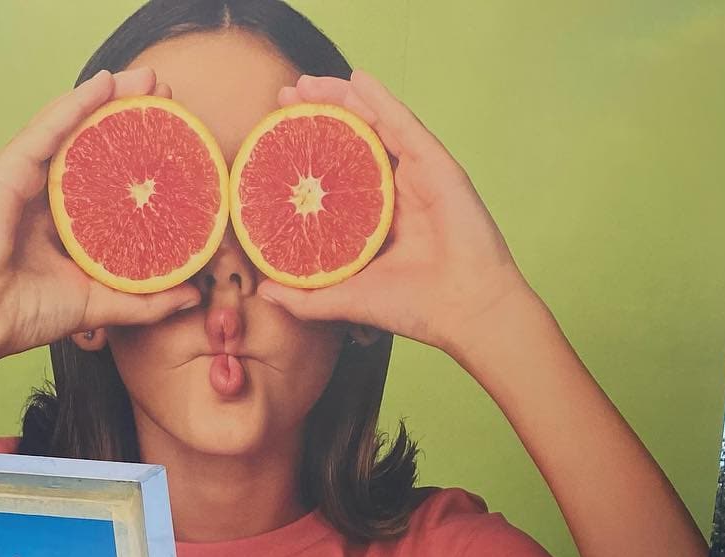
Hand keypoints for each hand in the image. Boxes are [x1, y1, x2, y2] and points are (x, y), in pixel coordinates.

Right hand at [0, 67, 200, 363]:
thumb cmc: (24, 315)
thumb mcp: (98, 305)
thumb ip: (144, 300)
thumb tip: (194, 295)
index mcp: (60, 217)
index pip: (104, 172)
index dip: (137, 150)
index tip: (176, 136)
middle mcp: (41, 190)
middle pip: (89, 140)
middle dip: (129, 112)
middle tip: (168, 95)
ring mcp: (22, 176)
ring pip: (71, 124)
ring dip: (109, 97)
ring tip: (146, 79)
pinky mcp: (6, 170)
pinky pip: (47, 129)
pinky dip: (76, 105)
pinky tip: (105, 85)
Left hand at [258, 71, 530, 359]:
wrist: (462, 308)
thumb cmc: (413, 307)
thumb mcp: (346, 300)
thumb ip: (305, 297)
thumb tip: (262, 291)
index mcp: (374, 217)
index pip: (335, 172)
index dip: (306, 151)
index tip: (274, 137)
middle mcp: (394, 190)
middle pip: (351, 139)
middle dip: (317, 115)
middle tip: (283, 99)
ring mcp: (416, 174)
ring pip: (374, 124)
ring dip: (341, 99)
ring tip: (306, 84)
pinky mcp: (436, 164)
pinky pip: (404, 123)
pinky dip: (381, 100)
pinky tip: (358, 80)